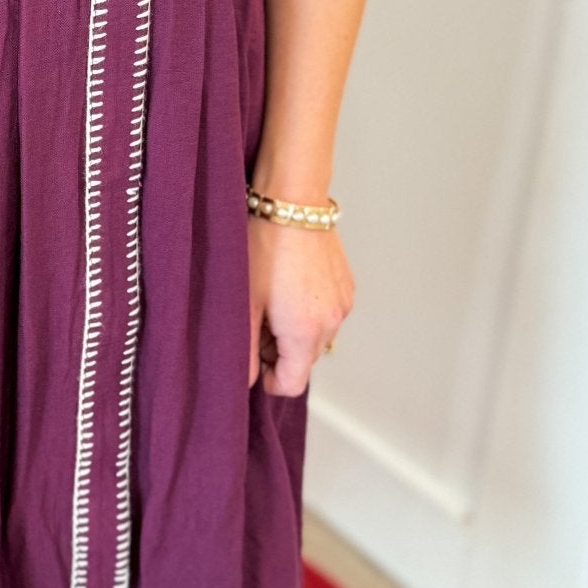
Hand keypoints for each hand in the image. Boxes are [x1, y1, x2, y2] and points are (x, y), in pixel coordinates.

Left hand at [248, 217, 353, 394]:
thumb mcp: (242, 303)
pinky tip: (288, 284)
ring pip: (315, 336)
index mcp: (305, 333)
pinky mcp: (346, 285)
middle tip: (254, 320)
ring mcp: (343, 302)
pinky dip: (307, 309)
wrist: (291, 202)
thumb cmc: (263, 247)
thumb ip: (243, 349)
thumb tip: (244, 379)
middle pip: (304, 360)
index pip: (292, 384)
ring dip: (293, 330)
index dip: (268, 379)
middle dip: (278, 351)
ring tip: (270, 298)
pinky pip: (326, 313)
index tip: (251, 359)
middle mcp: (332, 322)